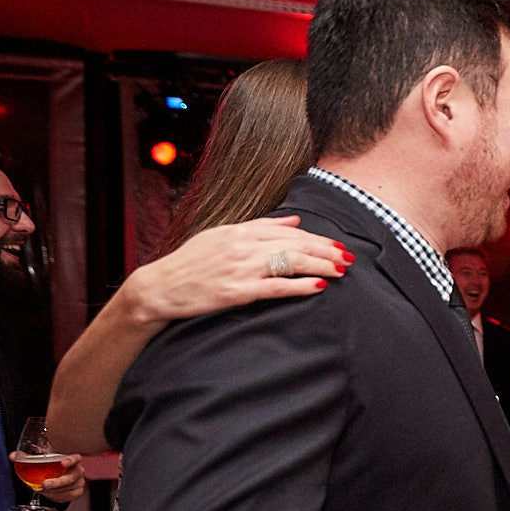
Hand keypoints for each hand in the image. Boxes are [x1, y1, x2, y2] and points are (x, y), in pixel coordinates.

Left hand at [14, 451, 84, 503]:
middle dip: (58, 482)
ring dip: (54, 491)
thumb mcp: (41, 461)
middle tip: (45, 484)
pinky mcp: (77, 492)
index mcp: (70, 460)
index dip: (71, 460)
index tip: (63, 462)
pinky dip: (57, 496)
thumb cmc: (51, 468)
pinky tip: (49, 494)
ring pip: (69, 488)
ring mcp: (79, 482)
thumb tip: (13, 456)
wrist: (57, 479)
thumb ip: (27, 458)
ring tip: (43, 490)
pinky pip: (68, 496)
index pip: (75, 458)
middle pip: (72, 477)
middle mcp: (77, 471)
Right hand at [128, 216, 348, 324]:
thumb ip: (260, 227)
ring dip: (320, 266)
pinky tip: (318, 287)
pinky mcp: (237, 291)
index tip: (337, 245)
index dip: (317, 238)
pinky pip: (276, 287)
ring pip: (291, 262)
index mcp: (241, 231)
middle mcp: (243, 246)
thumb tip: (294, 220)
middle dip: (326, 251)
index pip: (289, 232)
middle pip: (296, 244)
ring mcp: (240, 268)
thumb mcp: (222, 235)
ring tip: (340, 271)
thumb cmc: (191, 263)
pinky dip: (300, 286)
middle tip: (349, 258)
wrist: (160, 287)